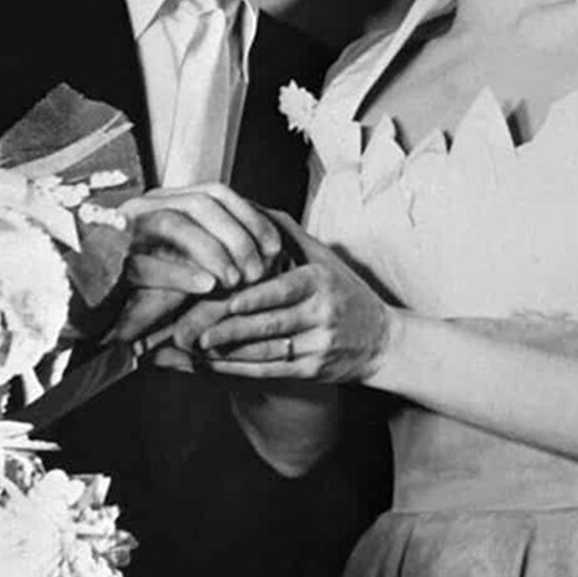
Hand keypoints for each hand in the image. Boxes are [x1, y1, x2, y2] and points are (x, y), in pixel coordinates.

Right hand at [109, 183, 284, 345]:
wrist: (81, 303)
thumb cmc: (140, 286)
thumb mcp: (182, 263)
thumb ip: (213, 250)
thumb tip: (264, 250)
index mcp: (163, 201)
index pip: (215, 192)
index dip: (251, 216)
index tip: (275, 247)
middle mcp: (143, 207)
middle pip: (202, 203)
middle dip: (238, 236)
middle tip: (258, 272)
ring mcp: (121, 231)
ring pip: (176, 224)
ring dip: (214, 251)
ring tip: (235, 281)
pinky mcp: (104, 262)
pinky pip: (145, 262)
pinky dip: (180, 274)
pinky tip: (206, 287)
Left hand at [182, 223, 392, 383]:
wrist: (381, 341)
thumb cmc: (343, 292)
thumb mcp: (324, 258)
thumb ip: (287, 233)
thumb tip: (249, 205)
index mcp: (320, 283)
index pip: (284, 290)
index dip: (256, 298)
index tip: (228, 300)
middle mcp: (321, 315)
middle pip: (270, 324)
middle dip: (232, 330)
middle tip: (195, 332)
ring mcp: (317, 345)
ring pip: (268, 351)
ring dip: (231, 353)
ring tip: (198, 350)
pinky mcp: (312, 371)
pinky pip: (272, 370)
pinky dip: (242, 369)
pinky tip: (217, 366)